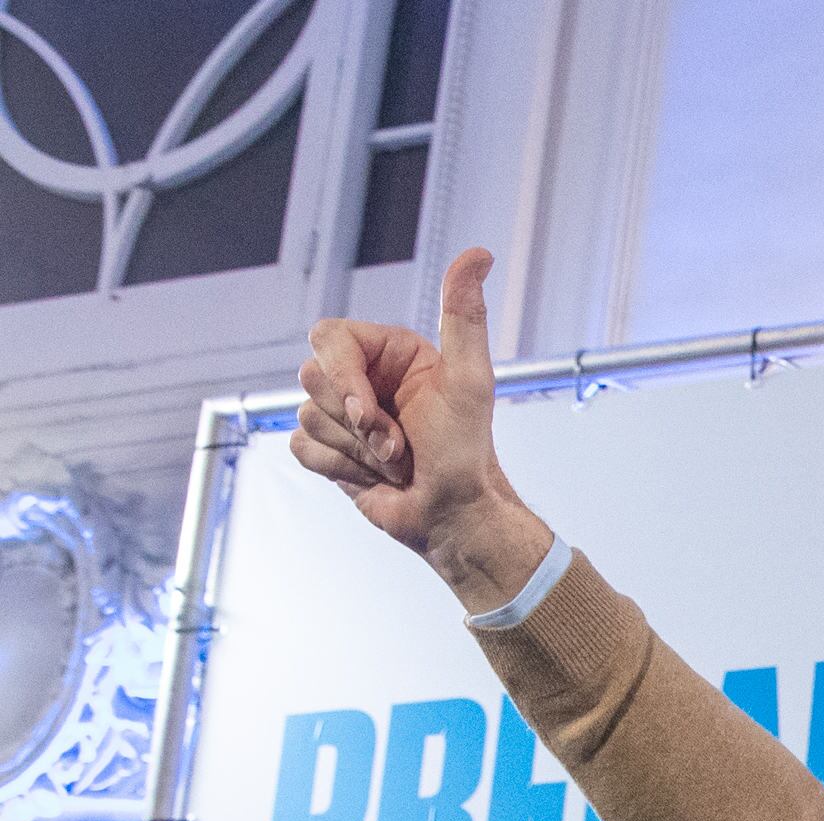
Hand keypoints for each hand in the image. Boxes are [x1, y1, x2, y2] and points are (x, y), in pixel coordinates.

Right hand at [291, 244, 556, 611]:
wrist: (454, 516)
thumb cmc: (466, 451)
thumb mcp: (469, 379)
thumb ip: (464, 316)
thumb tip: (477, 254)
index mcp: (388, 352)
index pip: (326, 338)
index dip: (342, 377)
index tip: (369, 411)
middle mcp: (363, 377)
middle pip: (310, 377)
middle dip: (356, 421)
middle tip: (400, 444)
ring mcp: (342, 414)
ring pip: (305, 415)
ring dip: (355, 449)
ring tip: (396, 461)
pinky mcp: (328, 449)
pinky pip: (300, 447)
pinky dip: (338, 467)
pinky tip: (373, 476)